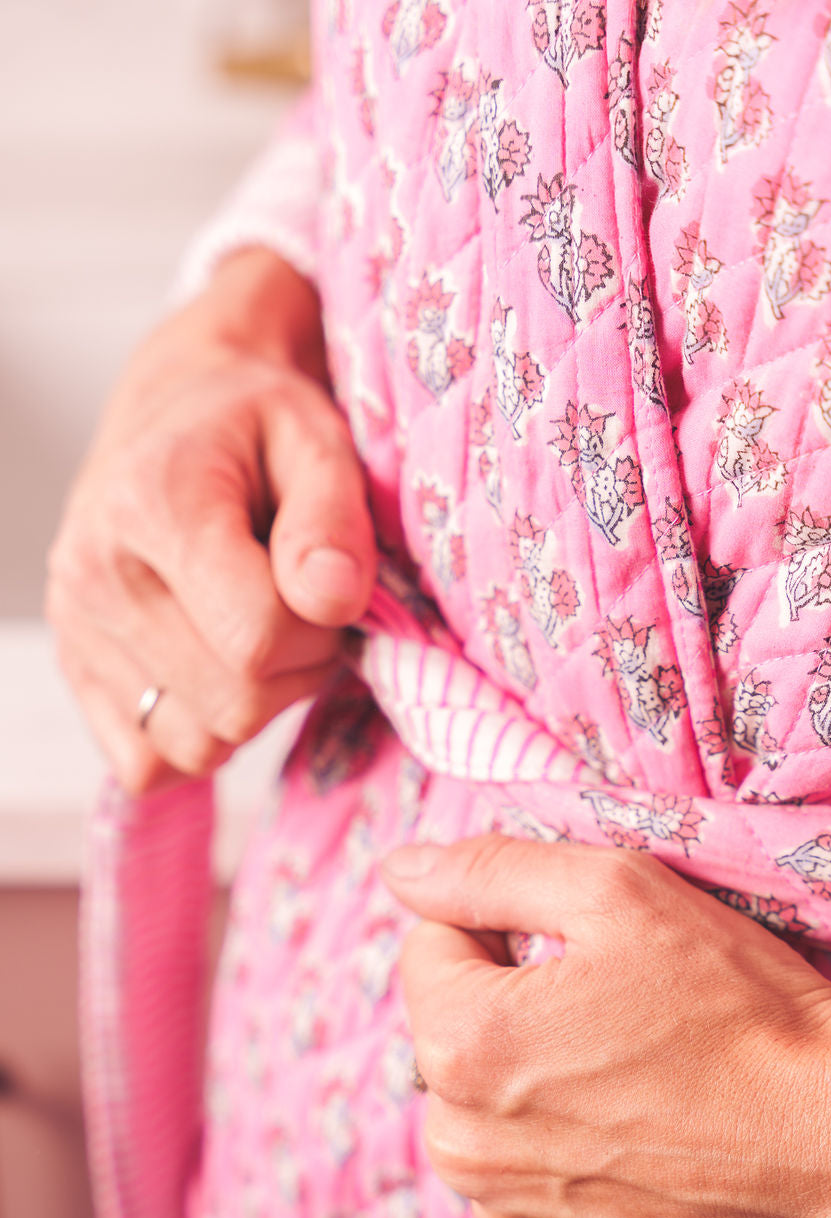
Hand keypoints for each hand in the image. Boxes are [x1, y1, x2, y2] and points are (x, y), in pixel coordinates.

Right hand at [46, 250, 375, 792]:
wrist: (177, 416)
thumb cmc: (256, 430)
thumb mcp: (315, 440)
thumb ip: (333, 518)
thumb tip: (333, 600)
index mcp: (152, 503)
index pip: (257, 637)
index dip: (321, 631)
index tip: (329, 590)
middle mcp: (95, 573)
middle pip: (232, 702)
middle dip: (296, 672)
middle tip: (303, 616)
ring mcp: (77, 631)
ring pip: (197, 746)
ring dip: (254, 708)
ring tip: (260, 636)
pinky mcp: (76, 676)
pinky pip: (150, 767)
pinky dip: (202, 736)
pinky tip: (218, 669)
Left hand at [383, 835, 830, 1217]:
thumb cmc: (743, 1012)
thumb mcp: (620, 893)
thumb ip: (492, 870)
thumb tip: (400, 871)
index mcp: (459, 1047)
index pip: (431, 948)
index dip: (506, 925)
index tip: (585, 945)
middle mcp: (463, 1152)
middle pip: (453, 1041)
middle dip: (514, 1011)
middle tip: (623, 1012)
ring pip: (489, 1123)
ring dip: (537, 1094)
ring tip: (642, 1083)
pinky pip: (533, 1200)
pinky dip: (571, 1171)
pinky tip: (647, 1149)